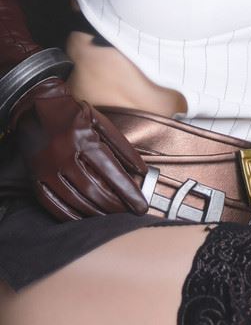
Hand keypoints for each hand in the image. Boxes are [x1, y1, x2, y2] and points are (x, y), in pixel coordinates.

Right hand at [9, 77, 148, 220]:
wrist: (34, 104)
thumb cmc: (72, 113)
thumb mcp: (99, 122)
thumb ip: (121, 146)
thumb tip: (141, 171)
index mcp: (82, 138)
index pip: (110, 171)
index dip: (128, 191)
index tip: (141, 206)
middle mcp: (63, 154)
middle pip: (94, 189)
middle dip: (115, 205)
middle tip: (129, 213)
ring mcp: (47, 167)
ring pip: (75, 199)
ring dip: (97, 213)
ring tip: (112, 217)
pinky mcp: (35, 177)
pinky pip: (52, 203)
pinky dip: (70, 215)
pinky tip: (85, 219)